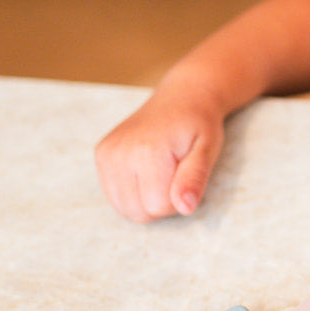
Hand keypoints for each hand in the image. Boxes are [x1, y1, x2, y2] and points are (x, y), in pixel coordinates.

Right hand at [94, 91, 224, 222]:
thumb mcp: (207, 150)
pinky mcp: (101, 154)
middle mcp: (120, 152)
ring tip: (161, 173)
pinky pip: (114, 196)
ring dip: (146, 200)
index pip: (158, 206)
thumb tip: (185, 207)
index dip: (178, 201)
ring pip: (124, 208)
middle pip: (138, 212)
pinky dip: (132, 193)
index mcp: (148, 151)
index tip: (186, 178)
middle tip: (175, 176)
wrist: (180, 98)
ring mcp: (107, 153)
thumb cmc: (198, 126)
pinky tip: (146, 172)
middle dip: (161, 203)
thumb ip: (195, 179)